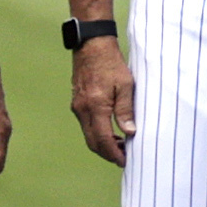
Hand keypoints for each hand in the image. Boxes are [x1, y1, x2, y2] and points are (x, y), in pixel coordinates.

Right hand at [72, 34, 136, 165]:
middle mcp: (83, 109)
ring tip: (120, 145)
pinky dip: (97, 133)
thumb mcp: (125, 84)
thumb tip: (130, 131)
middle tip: (124, 157)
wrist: (91, 45)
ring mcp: (77, 107)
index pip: (103, 140)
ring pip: (88, 135)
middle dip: (107, 153)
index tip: (125, 161)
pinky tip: (110, 130)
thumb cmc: (111, 62)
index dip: (114, 154)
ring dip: (102, 144)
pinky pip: (86, 125)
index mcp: (96, 106)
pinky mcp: (77, 102)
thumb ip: (126, 109)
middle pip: (92, 142)